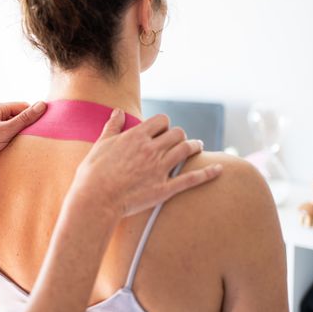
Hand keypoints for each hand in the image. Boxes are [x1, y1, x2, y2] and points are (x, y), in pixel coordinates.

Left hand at [0, 101, 46, 175]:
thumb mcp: (5, 131)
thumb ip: (24, 119)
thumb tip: (42, 105)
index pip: (23, 107)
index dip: (33, 117)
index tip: (42, 130)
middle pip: (16, 117)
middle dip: (24, 128)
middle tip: (32, 141)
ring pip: (8, 128)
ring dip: (15, 137)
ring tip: (19, 148)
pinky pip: (1, 136)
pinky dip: (6, 142)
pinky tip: (8, 151)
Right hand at [69, 109, 222, 219]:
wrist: (95, 199)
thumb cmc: (93, 173)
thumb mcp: (100, 145)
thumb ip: (112, 127)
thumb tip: (118, 112)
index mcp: (136, 136)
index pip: (161, 120)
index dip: (164, 124)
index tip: (161, 131)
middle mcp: (151, 149)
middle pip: (177, 133)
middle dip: (179, 135)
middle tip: (179, 141)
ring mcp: (160, 168)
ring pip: (186, 150)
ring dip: (194, 146)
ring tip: (197, 147)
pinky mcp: (165, 188)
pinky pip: (192, 178)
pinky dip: (208, 173)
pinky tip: (219, 170)